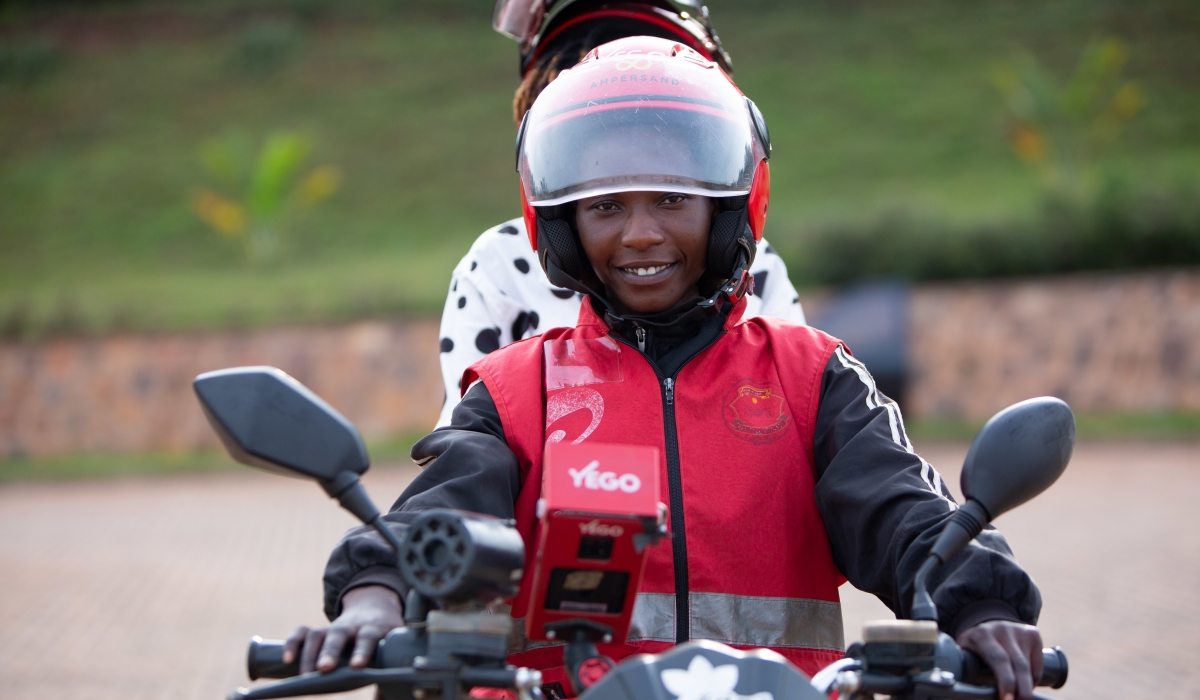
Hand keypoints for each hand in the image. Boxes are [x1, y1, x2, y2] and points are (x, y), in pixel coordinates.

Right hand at [283, 585, 403, 673]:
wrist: (374, 609)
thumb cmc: (381, 638)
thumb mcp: (390, 649)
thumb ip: (387, 675)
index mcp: (373, 630)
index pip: (368, 637)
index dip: (362, 650)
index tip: (356, 666)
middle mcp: (350, 626)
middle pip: (339, 634)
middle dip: (330, 651)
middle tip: (324, 669)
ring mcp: (331, 627)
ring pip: (317, 634)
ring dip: (309, 654)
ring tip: (304, 677)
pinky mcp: (316, 630)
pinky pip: (301, 632)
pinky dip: (292, 643)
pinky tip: (287, 660)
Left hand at [957, 620, 1043, 699]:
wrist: (988, 626)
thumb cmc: (974, 648)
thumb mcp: (964, 655)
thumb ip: (968, 671)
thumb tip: (970, 693)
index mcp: (981, 635)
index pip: (998, 659)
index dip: (1005, 681)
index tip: (1007, 699)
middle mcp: (1002, 630)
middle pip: (1019, 665)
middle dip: (1022, 690)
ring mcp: (1019, 631)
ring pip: (1029, 668)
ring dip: (1027, 686)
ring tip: (1018, 696)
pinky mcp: (1032, 633)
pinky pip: (1038, 665)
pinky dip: (1033, 679)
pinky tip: (1024, 683)